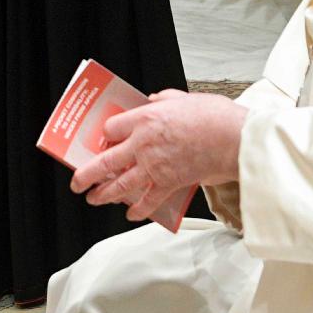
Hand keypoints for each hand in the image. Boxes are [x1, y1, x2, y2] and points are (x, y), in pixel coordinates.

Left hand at [72, 90, 246, 221]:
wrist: (234, 140)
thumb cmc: (214, 117)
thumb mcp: (183, 98)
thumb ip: (163, 100)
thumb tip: (153, 101)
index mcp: (145, 119)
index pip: (112, 129)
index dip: (105, 135)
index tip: (103, 140)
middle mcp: (143, 144)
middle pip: (105, 162)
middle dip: (86, 174)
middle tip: (77, 181)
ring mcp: (154, 167)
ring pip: (120, 185)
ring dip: (104, 194)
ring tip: (94, 199)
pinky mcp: (169, 183)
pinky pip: (149, 201)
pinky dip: (138, 210)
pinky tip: (131, 213)